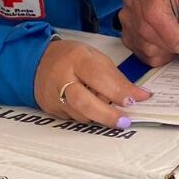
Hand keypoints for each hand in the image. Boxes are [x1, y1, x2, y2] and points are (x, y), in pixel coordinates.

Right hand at [33, 39, 151, 127]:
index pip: (98, 77)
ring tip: (109, 110)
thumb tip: (140, 96)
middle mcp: (62, 78)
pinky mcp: (50, 110)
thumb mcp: (96, 58)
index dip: (117, 91)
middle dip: (107, 115)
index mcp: (77, 59)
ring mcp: (54, 97)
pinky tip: (93, 109)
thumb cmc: (73, 58)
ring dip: (99, 116)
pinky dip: (88, 117)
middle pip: (84, 102)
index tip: (135, 100)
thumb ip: (116, 78)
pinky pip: (74, 119)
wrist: (39, 62)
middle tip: (125, 121)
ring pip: (81, 115)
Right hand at [119, 0, 178, 66]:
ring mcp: (126, 18)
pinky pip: (143, 54)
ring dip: (166, 50)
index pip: (153, 13)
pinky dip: (159, 54)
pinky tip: (165, 42)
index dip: (170, 34)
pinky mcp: (126, 35)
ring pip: (145, 46)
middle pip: (148, 31)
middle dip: (171, 43)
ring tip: (175, 38)